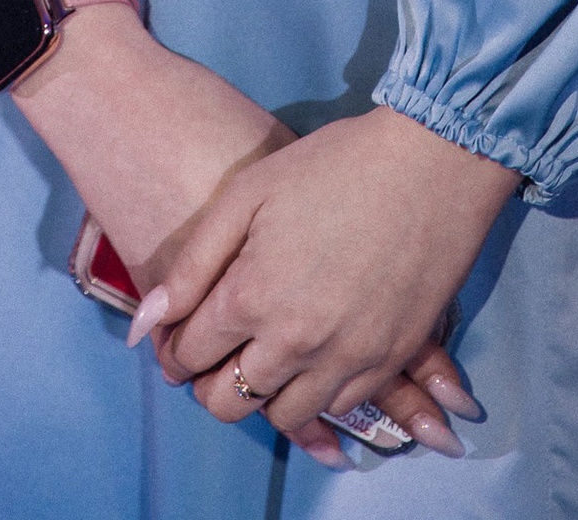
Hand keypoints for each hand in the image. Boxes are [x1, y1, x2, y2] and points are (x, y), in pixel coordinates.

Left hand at [11, 12, 441, 470]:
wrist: (433, 162)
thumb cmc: (335, 164)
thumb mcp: (248, 193)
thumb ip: (192, 264)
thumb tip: (144, 326)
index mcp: (251, 297)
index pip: (187, 356)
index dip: (174, 349)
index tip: (182, 336)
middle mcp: (294, 342)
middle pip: (226, 403)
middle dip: (209, 382)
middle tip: (220, 350)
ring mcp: (345, 358)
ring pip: (280, 415)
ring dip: (262, 392)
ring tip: (267, 351)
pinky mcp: (388, 362)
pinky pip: (336, 408)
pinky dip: (315, 392)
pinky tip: (314, 354)